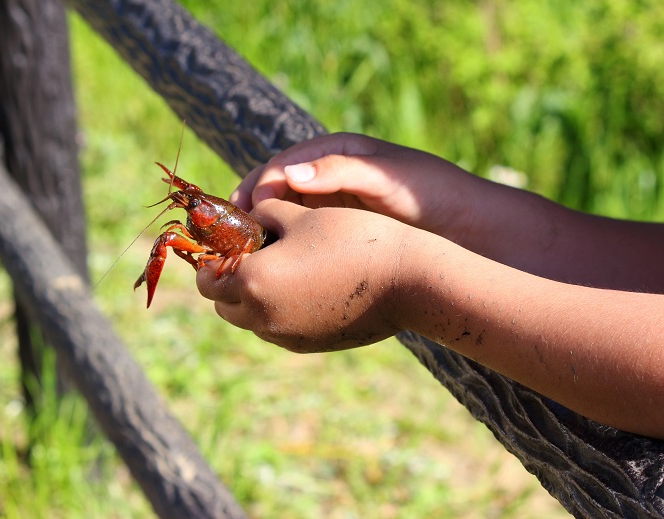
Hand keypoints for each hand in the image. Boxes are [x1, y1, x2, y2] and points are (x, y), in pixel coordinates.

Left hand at [196, 199, 430, 352]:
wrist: (406, 282)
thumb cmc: (352, 238)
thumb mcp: (301, 215)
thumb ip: (263, 215)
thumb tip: (248, 218)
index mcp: (252, 281)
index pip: (207, 279)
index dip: (210, 260)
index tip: (222, 244)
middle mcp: (262, 317)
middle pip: (223, 305)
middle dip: (227, 281)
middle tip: (247, 255)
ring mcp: (286, 336)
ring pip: (249, 320)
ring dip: (251, 298)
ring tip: (276, 269)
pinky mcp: (308, 345)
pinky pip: (277, 329)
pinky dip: (276, 311)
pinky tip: (302, 286)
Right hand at [230, 132, 490, 245]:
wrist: (466, 226)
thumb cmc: (429, 191)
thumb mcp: (384, 176)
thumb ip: (339, 171)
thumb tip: (287, 175)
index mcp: (335, 152)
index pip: (283, 164)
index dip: (259, 183)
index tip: (244, 207)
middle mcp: (327, 176)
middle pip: (276, 189)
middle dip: (251, 208)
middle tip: (232, 235)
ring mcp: (331, 205)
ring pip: (283, 215)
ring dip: (262, 231)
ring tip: (245, 253)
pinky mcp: (337, 230)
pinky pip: (300, 235)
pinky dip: (283, 246)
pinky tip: (274, 263)